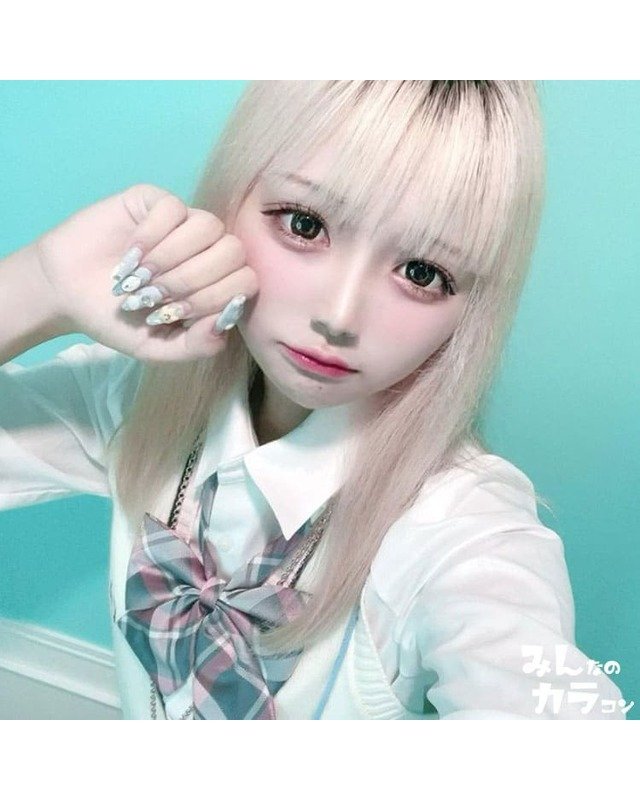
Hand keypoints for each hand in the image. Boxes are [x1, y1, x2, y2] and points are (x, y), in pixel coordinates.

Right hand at [34, 183, 257, 361]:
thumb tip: (223, 326)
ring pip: (208, 226)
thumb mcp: (158, 347)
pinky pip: (173, 208)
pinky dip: (152, 237)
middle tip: (155, 297)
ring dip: (173, 258)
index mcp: (216, 283)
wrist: (66, 293)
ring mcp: (184, 223)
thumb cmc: (117, 320)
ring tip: (141, 278)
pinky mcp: (155, 201)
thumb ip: (196, 346)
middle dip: (194, 281)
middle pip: (233, 251)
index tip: (176, 314)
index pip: (245, 281)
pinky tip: (130, 255)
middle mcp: (207, 250)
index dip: (217, 299)